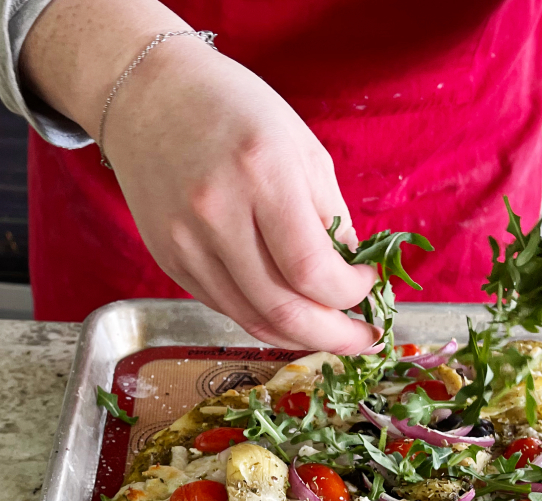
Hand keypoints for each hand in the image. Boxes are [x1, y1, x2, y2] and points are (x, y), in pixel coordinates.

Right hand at [22, 1, 377, 351]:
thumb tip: (352, 277)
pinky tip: (290, 314)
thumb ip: (332, 218)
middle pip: (284, 310)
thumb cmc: (235, 112)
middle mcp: (216, 212)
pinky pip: (227, 308)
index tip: (368, 285)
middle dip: (335, 337)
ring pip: (254, 320)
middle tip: (363, 338)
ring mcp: (186, 241)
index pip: (312, 270)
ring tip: (331, 333)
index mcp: (261, 173)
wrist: (146, 94)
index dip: (350, 293)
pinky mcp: (169, 259)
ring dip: (301, 337)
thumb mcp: (303, 150)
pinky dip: (266, 320)